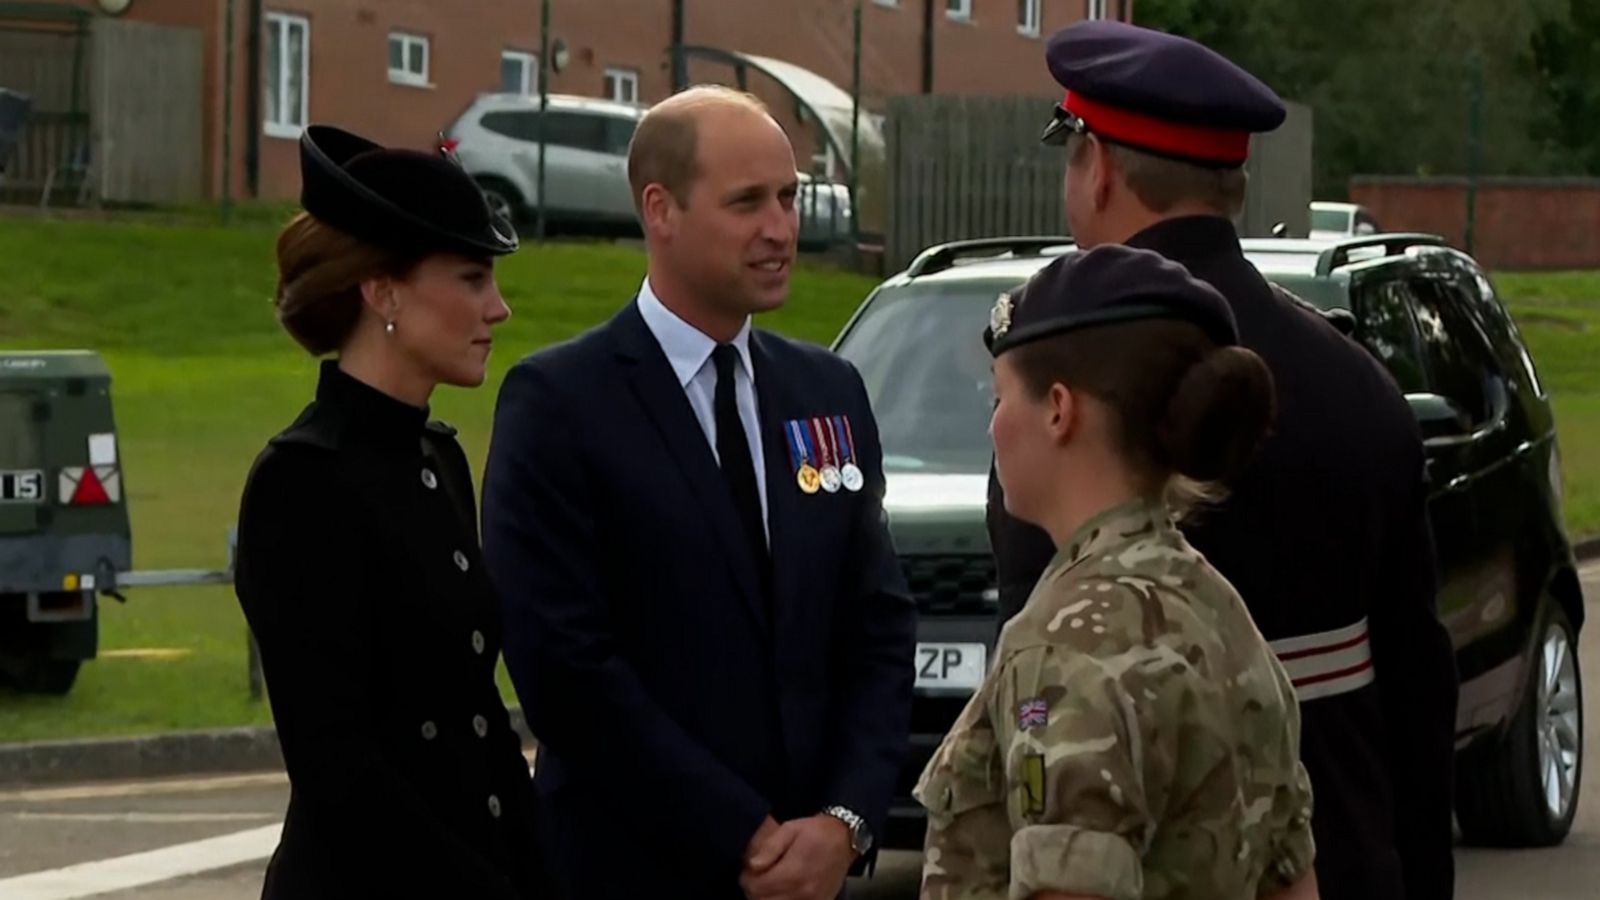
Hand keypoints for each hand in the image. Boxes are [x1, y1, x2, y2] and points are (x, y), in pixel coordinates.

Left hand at [739, 814, 853, 899]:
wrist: (845, 838)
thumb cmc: (816, 831)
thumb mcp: (790, 828)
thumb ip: (770, 847)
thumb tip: (752, 865)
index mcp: (793, 872)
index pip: (755, 888)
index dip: (747, 879)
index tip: (748, 871)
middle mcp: (802, 892)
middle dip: (755, 890)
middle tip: (756, 877)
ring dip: (767, 897)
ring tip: (769, 883)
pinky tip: (783, 890)